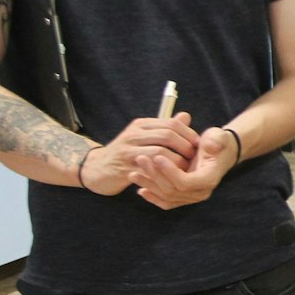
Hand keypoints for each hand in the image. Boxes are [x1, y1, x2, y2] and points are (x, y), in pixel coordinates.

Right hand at [80, 114, 197, 196]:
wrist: (96, 169)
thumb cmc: (126, 153)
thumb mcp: (143, 136)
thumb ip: (164, 128)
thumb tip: (186, 116)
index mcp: (141, 125)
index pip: (171, 123)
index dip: (188, 134)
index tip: (198, 145)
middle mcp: (134, 134)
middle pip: (167, 135)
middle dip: (185, 147)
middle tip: (195, 158)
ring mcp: (128, 151)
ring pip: (160, 153)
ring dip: (177, 162)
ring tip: (186, 170)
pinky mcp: (125, 168)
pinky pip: (150, 170)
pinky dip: (164, 174)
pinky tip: (172, 178)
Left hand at [128, 120, 239, 209]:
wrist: (218, 151)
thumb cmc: (217, 141)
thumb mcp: (218, 137)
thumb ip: (216, 140)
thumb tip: (210, 145)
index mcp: (209, 179)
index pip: (185, 182)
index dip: (170, 171)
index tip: (157, 156)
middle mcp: (201, 192)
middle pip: (173, 191)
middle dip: (154, 175)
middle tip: (139, 158)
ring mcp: (191, 197)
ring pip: (166, 197)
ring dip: (149, 185)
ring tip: (133, 172)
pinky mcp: (183, 198)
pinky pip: (166, 202)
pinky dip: (153, 197)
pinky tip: (140, 190)